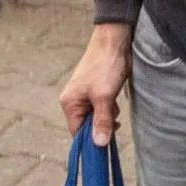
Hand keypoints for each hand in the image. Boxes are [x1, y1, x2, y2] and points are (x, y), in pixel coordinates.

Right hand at [58, 21, 130, 143]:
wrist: (114, 41)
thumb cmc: (106, 67)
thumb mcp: (105, 98)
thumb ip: (102, 121)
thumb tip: (99, 144)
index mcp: (69, 103)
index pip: (77, 131)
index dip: (91, 139)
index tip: (106, 143)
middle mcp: (74, 100)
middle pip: (87, 125)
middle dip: (101, 125)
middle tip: (114, 119)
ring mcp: (85, 95)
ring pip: (96, 117)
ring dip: (108, 116)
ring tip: (114, 104)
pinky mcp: (97, 91)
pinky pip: (102, 108)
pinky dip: (110, 108)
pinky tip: (115, 100)